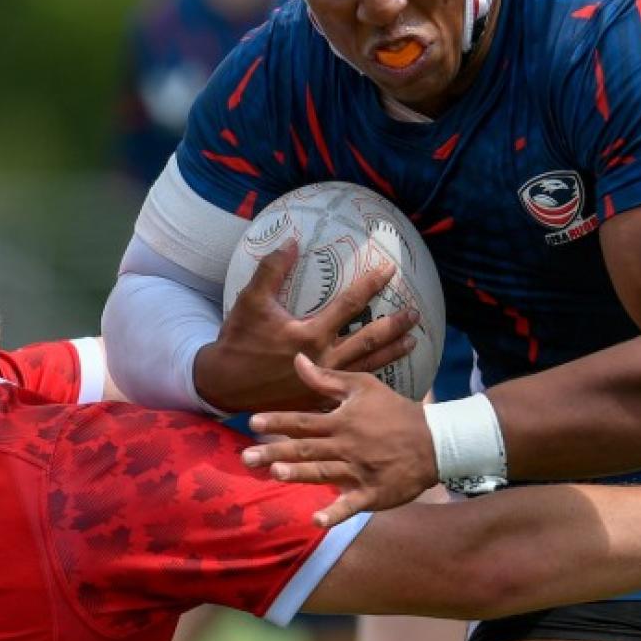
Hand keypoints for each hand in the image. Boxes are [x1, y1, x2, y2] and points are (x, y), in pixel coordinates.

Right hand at [194, 241, 418, 412]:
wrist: (225, 385)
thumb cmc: (239, 340)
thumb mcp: (250, 301)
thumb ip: (272, 270)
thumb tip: (292, 241)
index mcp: (311, 335)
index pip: (350, 304)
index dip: (371, 284)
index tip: (390, 269)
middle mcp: (324, 360)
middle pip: (369, 339)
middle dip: (394, 325)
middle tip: (415, 314)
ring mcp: (324, 383)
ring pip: (367, 366)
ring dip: (392, 353)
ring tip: (413, 342)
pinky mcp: (319, 399)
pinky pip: (353, 388)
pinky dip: (373, 381)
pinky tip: (388, 375)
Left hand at [242, 354, 438, 526]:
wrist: (434, 440)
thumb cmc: (395, 411)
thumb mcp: (363, 387)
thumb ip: (328, 378)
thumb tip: (298, 360)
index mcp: (343, 421)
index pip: (305, 421)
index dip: (279, 421)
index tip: (253, 422)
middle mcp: (347, 446)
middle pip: (306, 449)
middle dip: (275, 452)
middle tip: (246, 457)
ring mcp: (359, 471)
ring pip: (324, 472)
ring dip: (300, 474)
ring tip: (275, 474)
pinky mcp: (372, 493)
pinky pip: (352, 505)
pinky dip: (335, 513)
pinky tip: (316, 520)